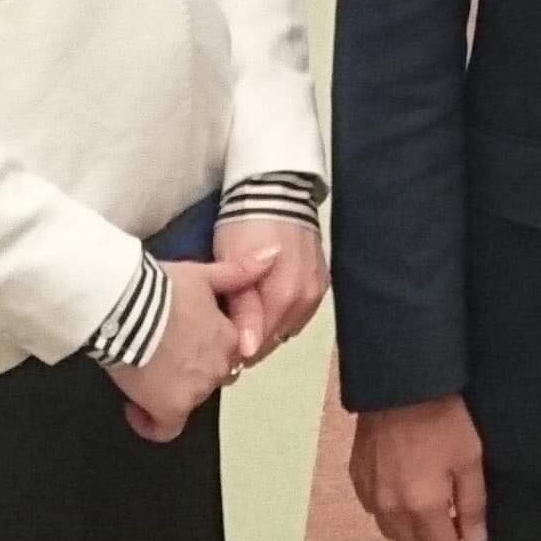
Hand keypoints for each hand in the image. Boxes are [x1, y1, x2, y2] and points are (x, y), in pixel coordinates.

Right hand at [102, 260, 242, 442]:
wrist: (128, 308)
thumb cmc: (162, 288)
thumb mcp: (203, 274)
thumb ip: (240, 270)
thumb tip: (274, 253)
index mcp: (230, 337)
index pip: (227, 352)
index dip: (204, 347)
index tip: (182, 341)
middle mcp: (219, 367)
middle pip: (209, 376)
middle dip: (189, 369)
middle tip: (161, 353)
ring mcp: (196, 391)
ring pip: (189, 399)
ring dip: (170, 391)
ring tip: (144, 373)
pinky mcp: (170, 408)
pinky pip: (165, 428)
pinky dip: (152, 423)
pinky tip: (136, 408)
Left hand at [208, 220, 323, 364]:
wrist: (277, 189)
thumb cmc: (244, 226)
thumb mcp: (233, 264)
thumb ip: (244, 310)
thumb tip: (249, 352)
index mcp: (284, 298)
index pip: (259, 344)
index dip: (236, 349)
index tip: (219, 343)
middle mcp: (306, 300)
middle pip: (275, 337)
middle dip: (253, 340)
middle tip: (228, 329)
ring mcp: (317, 291)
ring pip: (289, 326)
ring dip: (270, 327)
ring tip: (248, 315)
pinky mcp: (322, 281)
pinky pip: (301, 311)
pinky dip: (284, 314)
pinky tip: (270, 302)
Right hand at [352, 395, 489, 540]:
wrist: (398, 384)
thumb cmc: (441, 419)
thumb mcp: (469, 459)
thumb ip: (473, 505)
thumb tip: (476, 540)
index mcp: (422, 507)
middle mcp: (391, 509)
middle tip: (454, 527)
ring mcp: (370, 494)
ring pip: (392, 533)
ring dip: (412, 531)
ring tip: (431, 510)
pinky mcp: (357, 477)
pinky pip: (375, 511)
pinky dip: (392, 512)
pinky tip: (405, 493)